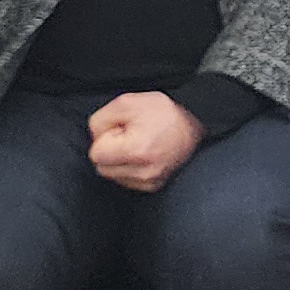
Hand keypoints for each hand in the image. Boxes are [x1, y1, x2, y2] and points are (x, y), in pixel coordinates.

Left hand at [87, 90, 203, 192]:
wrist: (194, 124)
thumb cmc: (163, 112)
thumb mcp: (126, 103)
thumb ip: (100, 120)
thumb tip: (95, 138)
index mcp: (136, 150)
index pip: (96, 153)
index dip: (104, 137)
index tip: (120, 129)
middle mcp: (143, 172)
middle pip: (101, 167)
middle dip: (109, 150)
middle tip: (128, 136)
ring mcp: (149, 182)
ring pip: (112, 175)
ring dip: (118, 160)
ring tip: (137, 144)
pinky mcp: (152, 186)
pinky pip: (125, 180)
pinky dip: (128, 168)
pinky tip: (142, 154)